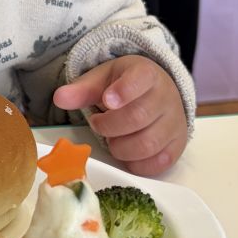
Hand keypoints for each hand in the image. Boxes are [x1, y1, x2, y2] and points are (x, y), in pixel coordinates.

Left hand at [52, 55, 187, 177]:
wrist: (157, 91)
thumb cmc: (125, 85)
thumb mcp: (102, 79)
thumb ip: (82, 89)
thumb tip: (59, 98)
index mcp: (146, 74)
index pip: (140, 80)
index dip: (123, 91)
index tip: (107, 101)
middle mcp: (166, 97)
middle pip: (138, 117)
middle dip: (109, 126)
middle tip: (99, 124)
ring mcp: (175, 123)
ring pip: (148, 144)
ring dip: (121, 147)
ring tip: (113, 139)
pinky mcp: (177, 146)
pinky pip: (159, 163)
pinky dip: (137, 163)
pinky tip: (127, 153)